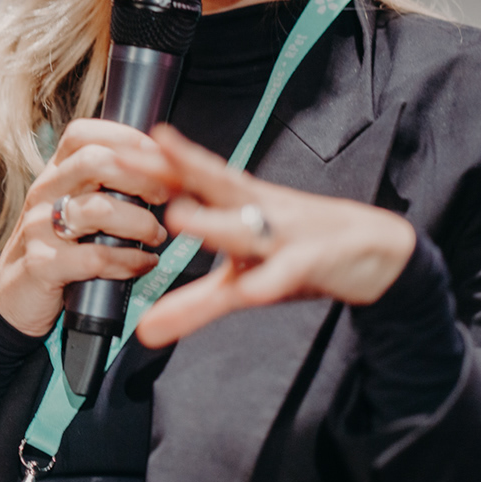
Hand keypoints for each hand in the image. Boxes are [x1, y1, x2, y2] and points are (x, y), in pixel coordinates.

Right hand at [0, 119, 174, 337]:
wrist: (12, 297)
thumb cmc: (56, 248)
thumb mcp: (71, 208)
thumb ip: (102, 188)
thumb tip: (159, 173)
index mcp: (53, 174)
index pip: (82, 135)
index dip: (125, 138)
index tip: (159, 157)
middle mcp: (43, 193)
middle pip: (94, 162)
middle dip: (140, 176)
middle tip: (164, 195)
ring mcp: (38, 228)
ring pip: (97, 210)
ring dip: (139, 223)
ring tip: (156, 235)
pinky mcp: (41, 265)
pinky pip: (94, 258)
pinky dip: (129, 261)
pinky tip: (144, 264)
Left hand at [134, 124, 415, 347]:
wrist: (375, 251)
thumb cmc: (300, 253)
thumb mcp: (243, 283)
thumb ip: (195, 305)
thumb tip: (145, 332)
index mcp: (238, 205)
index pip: (187, 179)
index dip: (147, 165)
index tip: (104, 148)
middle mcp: (258, 210)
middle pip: (209, 183)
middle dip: (169, 169)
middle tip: (130, 157)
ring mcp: (285, 233)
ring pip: (245, 226)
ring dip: (213, 222)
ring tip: (178, 219)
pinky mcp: (314, 261)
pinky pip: (289, 271)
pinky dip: (273, 279)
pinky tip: (254, 288)